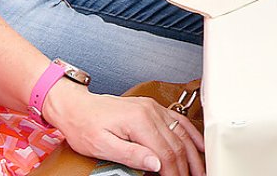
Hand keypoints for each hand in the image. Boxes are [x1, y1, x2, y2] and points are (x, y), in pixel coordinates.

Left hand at [47, 83, 204, 175]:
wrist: (76, 106)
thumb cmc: (84, 126)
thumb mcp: (102, 146)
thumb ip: (132, 155)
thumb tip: (156, 163)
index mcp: (138, 121)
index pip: (165, 152)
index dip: (174, 172)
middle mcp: (150, 112)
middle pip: (176, 144)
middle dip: (186, 166)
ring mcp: (153, 108)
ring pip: (181, 133)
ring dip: (192, 153)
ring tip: (199, 169)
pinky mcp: (153, 108)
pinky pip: (178, 120)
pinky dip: (190, 134)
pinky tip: (199, 146)